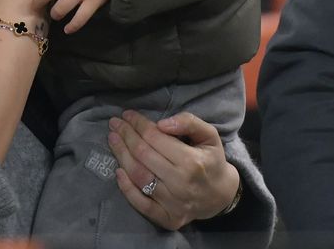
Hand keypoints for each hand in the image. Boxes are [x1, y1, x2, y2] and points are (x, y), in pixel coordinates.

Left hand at [107, 110, 239, 229]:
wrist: (221, 195)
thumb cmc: (211, 160)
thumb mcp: (209, 135)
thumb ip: (189, 122)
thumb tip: (161, 123)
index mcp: (192, 162)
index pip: (155, 138)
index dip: (138, 124)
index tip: (127, 115)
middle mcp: (181, 184)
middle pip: (143, 155)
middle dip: (126, 136)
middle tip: (115, 123)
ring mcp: (174, 204)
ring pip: (139, 177)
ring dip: (121, 156)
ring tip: (113, 139)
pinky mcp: (168, 218)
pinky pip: (142, 204)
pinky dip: (127, 188)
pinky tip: (118, 171)